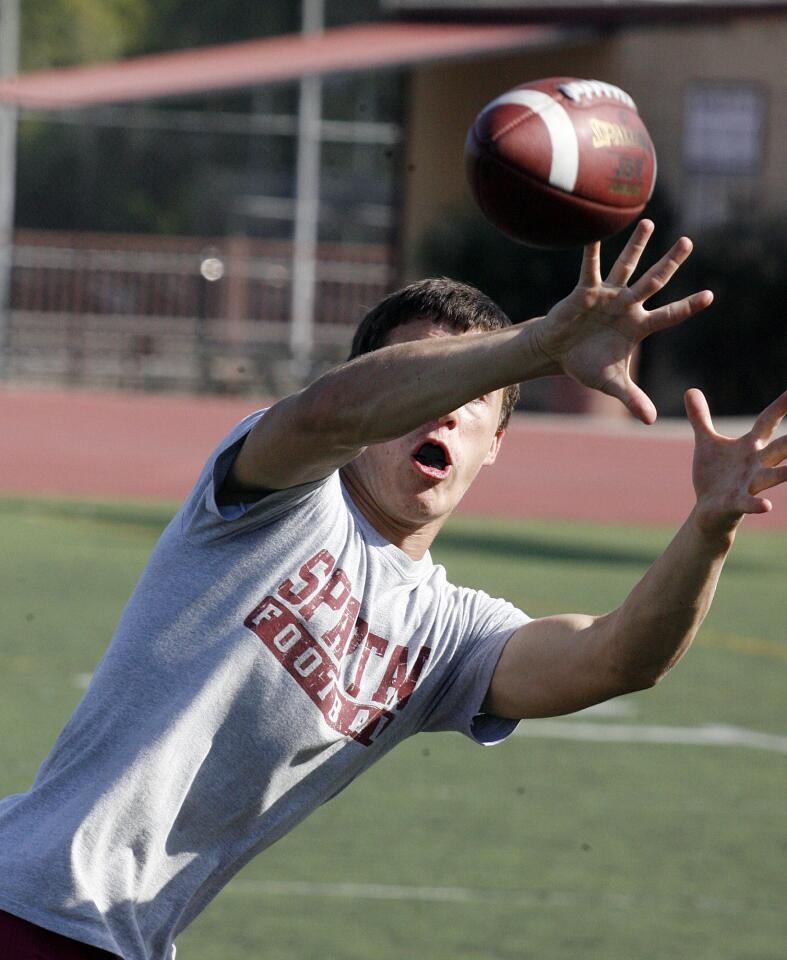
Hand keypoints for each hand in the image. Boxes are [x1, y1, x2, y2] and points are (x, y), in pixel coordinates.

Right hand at [536, 220, 713, 422]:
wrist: (556, 354)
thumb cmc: (585, 364)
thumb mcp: (611, 383)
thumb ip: (631, 398)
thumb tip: (649, 420)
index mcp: (637, 326)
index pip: (669, 315)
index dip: (688, 306)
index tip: (710, 295)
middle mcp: (626, 306)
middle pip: (654, 281)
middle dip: (671, 262)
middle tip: (688, 242)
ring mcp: (607, 296)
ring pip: (626, 268)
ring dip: (636, 246)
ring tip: (648, 223)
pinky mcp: (584, 292)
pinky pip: (589, 270)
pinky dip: (590, 254)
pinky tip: (593, 234)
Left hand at [687, 389, 786, 536]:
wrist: (707, 510)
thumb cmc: (714, 475)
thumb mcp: (707, 443)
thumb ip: (701, 418)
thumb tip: (690, 390)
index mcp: (749, 446)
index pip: (767, 422)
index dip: (780, 406)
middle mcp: (756, 464)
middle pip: (780, 447)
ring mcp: (749, 484)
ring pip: (773, 476)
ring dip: (785, 472)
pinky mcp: (737, 502)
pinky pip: (749, 503)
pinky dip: (757, 505)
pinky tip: (766, 506)